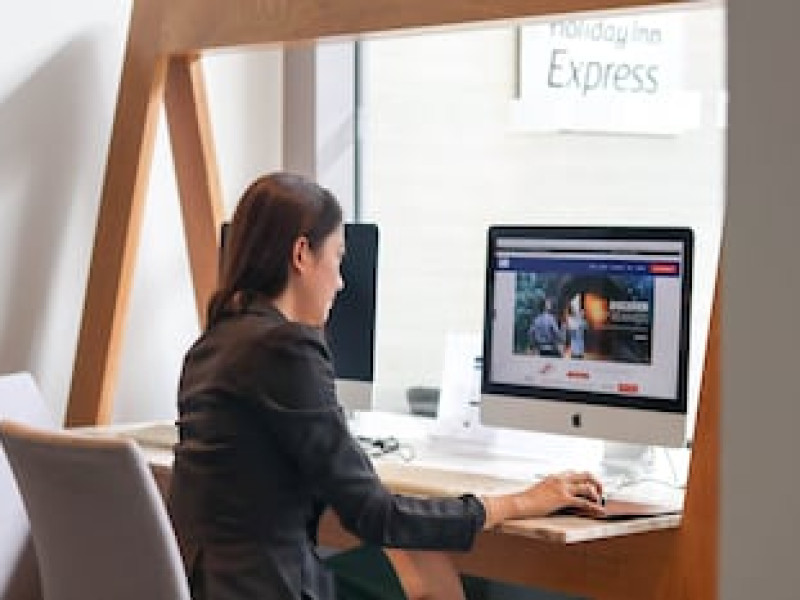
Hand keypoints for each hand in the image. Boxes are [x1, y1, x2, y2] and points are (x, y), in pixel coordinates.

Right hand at [481, 471, 605, 527]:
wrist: (520, 503)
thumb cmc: (528, 500)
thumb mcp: (543, 490)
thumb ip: (554, 490)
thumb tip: (564, 498)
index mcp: (556, 476)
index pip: (577, 473)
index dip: (588, 479)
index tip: (593, 486)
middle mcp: (560, 479)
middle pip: (586, 475)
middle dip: (597, 483)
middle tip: (601, 493)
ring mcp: (562, 487)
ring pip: (587, 487)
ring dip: (597, 496)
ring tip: (600, 504)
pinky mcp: (562, 498)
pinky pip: (583, 502)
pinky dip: (594, 507)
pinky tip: (598, 512)